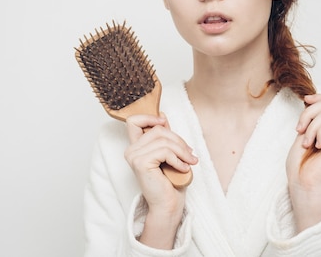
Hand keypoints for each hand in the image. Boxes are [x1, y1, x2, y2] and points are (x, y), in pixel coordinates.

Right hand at [124, 114, 196, 247]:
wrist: (168, 204)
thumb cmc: (170, 182)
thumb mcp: (168, 153)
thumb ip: (163, 136)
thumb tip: (162, 115)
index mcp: (136, 147)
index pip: (134, 121)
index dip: (150, 117)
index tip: (164, 124)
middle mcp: (131, 150)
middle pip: (157, 129)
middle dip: (178, 140)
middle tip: (190, 153)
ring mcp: (134, 156)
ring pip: (163, 140)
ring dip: (182, 150)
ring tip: (190, 161)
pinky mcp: (140, 163)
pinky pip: (165, 151)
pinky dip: (178, 159)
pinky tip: (183, 168)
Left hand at [285, 94, 320, 231]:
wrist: (302, 180)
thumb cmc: (300, 161)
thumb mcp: (302, 131)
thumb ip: (311, 116)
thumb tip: (311, 97)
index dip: (318, 98)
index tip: (305, 100)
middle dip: (308, 114)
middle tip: (299, 130)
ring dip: (311, 127)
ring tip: (306, 142)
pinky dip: (318, 133)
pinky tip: (317, 146)